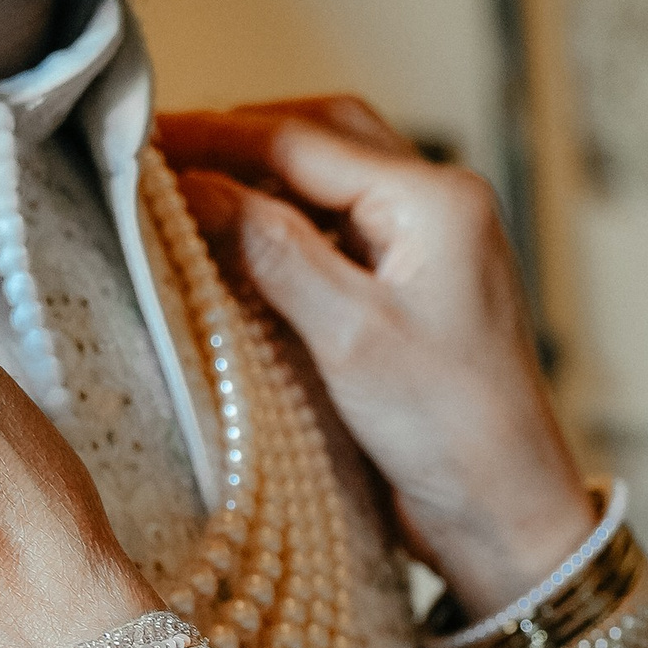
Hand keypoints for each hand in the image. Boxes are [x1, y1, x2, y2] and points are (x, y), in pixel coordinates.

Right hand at [159, 98, 596, 614]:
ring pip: (332, 178)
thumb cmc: (452, 429)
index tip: (139, 141)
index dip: (215, 137)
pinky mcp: (415, 285)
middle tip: (159, 154)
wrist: (507, 511)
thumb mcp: (349, 334)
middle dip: (239, 138)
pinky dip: (286, 221)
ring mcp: (430, 244)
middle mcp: (440, 205)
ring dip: (263, 176)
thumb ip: (271, 250)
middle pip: (322, 136)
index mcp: (436, 199)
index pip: (302, 141)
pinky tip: (240, 240)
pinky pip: (342, 227)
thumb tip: (193, 185)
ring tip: (188, 189)